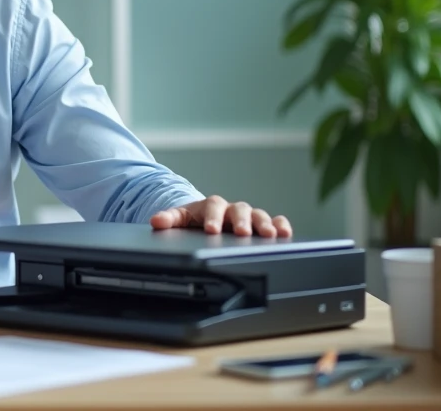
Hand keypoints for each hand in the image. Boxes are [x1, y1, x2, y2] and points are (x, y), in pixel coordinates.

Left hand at [149, 195, 292, 237]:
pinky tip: (285, 233)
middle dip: (241, 221)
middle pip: (239, 209)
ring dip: (264, 224)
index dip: (213, 217)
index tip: (211, 230)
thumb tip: (156, 221)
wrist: (209, 219)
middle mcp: (232, 209)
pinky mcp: (262, 224)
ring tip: (269, 235)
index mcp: (211, 206)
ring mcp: (249, 215)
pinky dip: (281, 225)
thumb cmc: (196, 220)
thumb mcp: (181, 219)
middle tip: (242, 233)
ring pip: (259, 215)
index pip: (213, 207)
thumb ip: (169, 219)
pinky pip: (275, 221)